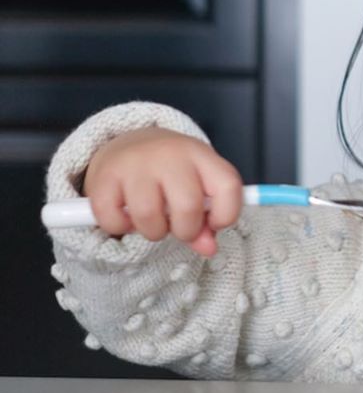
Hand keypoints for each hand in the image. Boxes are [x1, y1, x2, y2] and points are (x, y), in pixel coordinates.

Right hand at [82, 128, 243, 257]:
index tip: (215, 223)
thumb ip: (208, 220)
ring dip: (153, 232)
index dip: (227, 214)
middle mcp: (171, 154)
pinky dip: (120, 228)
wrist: (130, 143)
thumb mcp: (198, 187)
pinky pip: (113, 221)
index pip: (228, 185)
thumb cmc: (173, 175)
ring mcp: (136, 162)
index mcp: (201, 155)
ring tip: (153, 220)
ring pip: (149, 216)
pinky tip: (126, 215)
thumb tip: (208, 249)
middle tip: (178, 227)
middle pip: (188, 206)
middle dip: (186, 231)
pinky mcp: (105, 175)